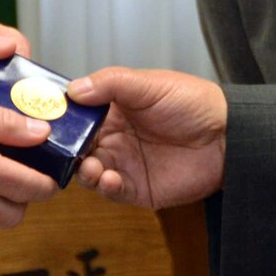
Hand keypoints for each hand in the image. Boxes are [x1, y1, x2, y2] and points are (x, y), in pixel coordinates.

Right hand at [69, 68, 227, 208]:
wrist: (228, 136)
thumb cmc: (193, 103)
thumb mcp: (149, 84)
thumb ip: (110, 83)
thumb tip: (74, 89)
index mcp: (114, 110)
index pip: (78, 116)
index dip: (63, 120)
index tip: (48, 122)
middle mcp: (115, 138)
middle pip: (77, 147)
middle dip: (67, 151)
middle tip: (64, 151)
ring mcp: (126, 164)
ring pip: (89, 172)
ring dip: (83, 171)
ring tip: (90, 167)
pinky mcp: (138, 188)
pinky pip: (112, 192)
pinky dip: (105, 187)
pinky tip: (109, 179)